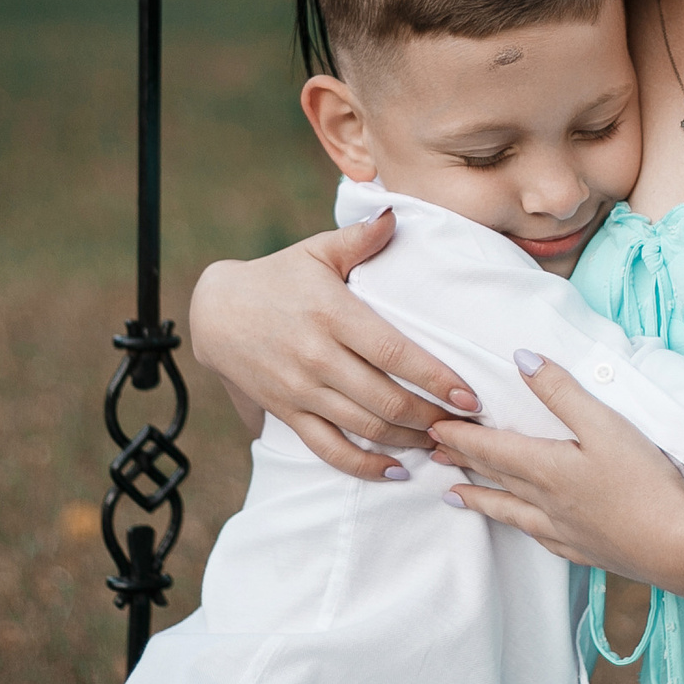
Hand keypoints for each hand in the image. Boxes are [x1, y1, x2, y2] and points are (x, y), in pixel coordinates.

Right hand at [188, 212, 481, 479]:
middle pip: (385, 399)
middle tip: (466, 427)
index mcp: (332, 314)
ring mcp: (300, 390)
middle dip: (432, 418)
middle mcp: (317, 357)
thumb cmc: (277, 277)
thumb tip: (394, 213)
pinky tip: (397, 470)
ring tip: (443, 445)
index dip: (435, 378)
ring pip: (364, 428)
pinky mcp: (287, 414)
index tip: (468, 396)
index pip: (393, 354)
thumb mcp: (316, 251)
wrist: (215, 312)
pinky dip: (364, 467)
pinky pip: (329, 450)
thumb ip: (359, 238)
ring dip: (409, 442)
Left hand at [430, 351, 683, 583]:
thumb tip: (521, 358)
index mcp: (546, 468)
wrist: (677, 547)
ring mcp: (562, 530)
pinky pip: (537, 536)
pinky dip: (518, 526)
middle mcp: (545, 502)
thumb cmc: (645, 481)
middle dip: (462, 461)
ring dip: (479, 498)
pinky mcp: (584, 549)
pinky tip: (523, 527)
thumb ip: (561, 391)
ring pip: (509, 510)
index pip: (490, 447)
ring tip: (454, 496)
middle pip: (494, 476)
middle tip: (434, 452)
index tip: (432, 425)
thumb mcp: (605, 424)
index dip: (460, 435)